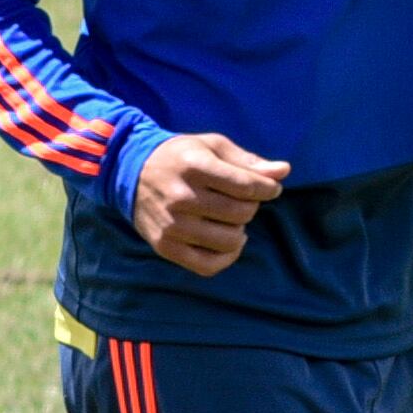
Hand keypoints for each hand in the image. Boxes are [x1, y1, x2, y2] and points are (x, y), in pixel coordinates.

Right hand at [132, 131, 287, 276]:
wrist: (129, 171)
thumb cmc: (179, 156)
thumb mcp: (211, 147)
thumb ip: (248, 161)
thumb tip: (284, 172)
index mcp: (194, 166)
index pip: (247, 186)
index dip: (268, 189)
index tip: (269, 189)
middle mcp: (181, 197)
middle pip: (241, 214)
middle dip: (251, 206)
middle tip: (241, 199)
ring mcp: (172, 225)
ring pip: (230, 241)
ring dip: (239, 231)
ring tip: (230, 219)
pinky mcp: (165, 246)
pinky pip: (209, 265)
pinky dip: (226, 257)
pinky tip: (227, 242)